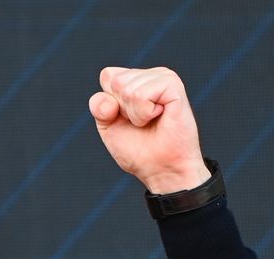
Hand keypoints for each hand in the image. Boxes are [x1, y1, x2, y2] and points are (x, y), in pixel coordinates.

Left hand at [88, 66, 211, 193]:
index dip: (108, 103)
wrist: (161, 169)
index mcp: (136, 79)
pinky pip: (141, 95)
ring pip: (127, 89)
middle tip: (141, 122)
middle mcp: (151, 75)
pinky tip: (159, 117)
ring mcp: (163, 77)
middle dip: (122, 109)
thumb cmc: (139, 150)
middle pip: (115, 81)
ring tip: (151, 121)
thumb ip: (99, 107)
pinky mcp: (173, 85)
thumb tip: (110, 100)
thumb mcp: (109, 127)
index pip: (108, 76)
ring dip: (134, 114)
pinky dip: (144, 114)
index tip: (126, 119)